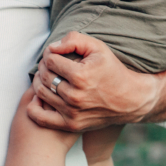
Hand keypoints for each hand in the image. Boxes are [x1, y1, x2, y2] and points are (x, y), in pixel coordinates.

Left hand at [26, 32, 165, 132]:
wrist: (130, 100)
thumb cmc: (112, 70)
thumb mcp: (98, 47)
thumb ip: (74, 40)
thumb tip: (52, 47)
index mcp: (80, 76)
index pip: (50, 60)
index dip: (50, 53)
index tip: (56, 54)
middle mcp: (74, 97)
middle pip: (44, 76)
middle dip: (44, 66)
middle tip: (52, 64)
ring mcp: (72, 113)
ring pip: (40, 93)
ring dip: (40, 82)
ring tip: (49, 76)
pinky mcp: (71, 125)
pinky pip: (40, 117)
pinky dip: (35, 105)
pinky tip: (41, 96)